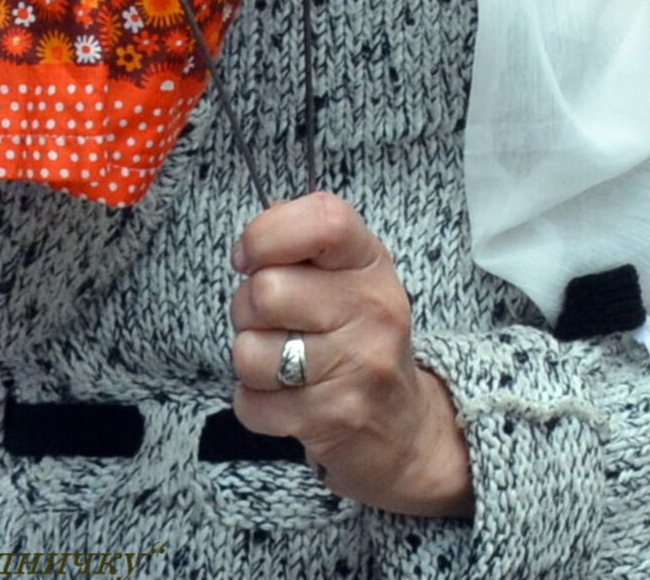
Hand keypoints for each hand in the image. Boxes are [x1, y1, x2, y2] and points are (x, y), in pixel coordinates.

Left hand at [230, 191, 473, 517]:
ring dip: (250, 358)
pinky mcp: (333, 420)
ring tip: (281, 360)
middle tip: (271, 321)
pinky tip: (287, 399)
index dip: (267, 233)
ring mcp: (356, 367)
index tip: (250, 256)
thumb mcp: (348, 274)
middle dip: (246, 308)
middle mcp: (372, 310)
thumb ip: (302, 241)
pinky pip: (251, 404)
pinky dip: (255, 404)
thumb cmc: (360, 337)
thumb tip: (251, 241)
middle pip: (266, 291)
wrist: (403, 428)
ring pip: (250, 351)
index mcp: (370, 262)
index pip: (322, 221)